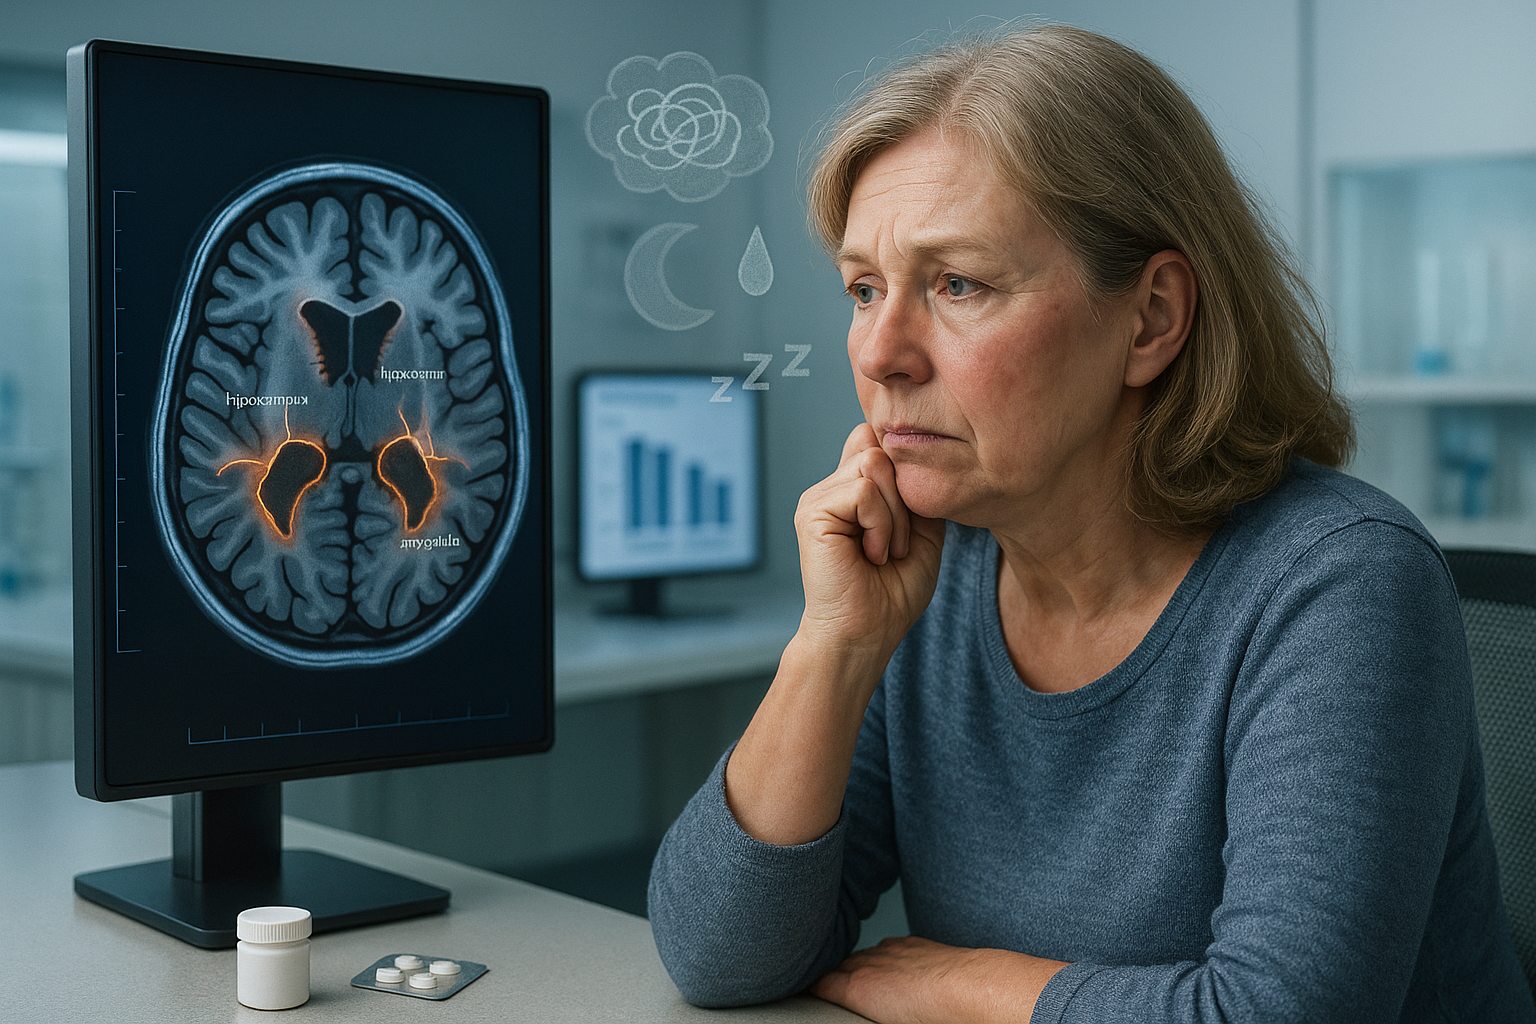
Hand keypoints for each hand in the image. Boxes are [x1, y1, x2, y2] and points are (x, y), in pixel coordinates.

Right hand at [794, 423, 945, 659]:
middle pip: (881, 449)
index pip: (874, 439)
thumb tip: (915, 454)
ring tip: (885, 551)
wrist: (866, 634)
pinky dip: (880, 525)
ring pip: (874, 465)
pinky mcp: (812, 513)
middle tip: (897, 545)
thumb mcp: (923, 533)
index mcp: (853, 489)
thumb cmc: (892, 594)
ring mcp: (818, 498)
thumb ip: (917, 491)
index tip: (913, 513)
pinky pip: (862, 492)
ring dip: (894, 516)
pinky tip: (871, 555)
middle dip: (904, 499)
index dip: (901, 465)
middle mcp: (832, 488)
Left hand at [809, 936, 1067, 1023]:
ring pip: (835, 966)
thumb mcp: (948, 974)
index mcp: (908, 949)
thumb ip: (933, 979)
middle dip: (837, 964)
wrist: (968, 986)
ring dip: (823, 969)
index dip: (863, 964)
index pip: (875, 956)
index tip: (858, 970)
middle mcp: (885, 953)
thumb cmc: (971, 989)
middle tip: (815, 963)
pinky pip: (822, 983)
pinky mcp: (858, 986)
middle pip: (850, 957)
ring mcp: (870, 967)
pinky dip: (809, 984)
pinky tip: (793, 985)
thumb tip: (938, 994)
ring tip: (798, 970)